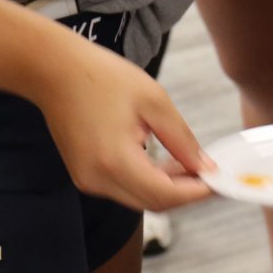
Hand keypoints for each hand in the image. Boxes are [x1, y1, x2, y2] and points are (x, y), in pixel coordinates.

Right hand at [31, 37, 213, 213]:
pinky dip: (147, 181)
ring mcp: (87, 181)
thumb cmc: (100, 76)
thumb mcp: (153, 101)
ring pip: (139, 199)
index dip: (196, 192)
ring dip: (167, 187)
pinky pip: (123, 189)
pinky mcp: (84, 176)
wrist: (53, 69)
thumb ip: (182, 139)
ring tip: (187, 162)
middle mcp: (98, 180)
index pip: (165, 196)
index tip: (219, 180)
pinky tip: (161, 160)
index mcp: (115, 161)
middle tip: (208, 171)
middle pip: (153, 203)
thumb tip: (206, 166)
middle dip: (185, 192)